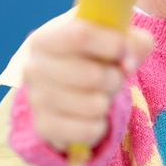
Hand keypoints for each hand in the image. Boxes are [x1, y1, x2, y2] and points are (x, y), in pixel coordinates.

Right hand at [23, 18, 152, 151]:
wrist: (63, 90)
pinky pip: (89, 130)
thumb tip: (129, 61)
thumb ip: (131, 42)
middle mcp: (34, 68)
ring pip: (94, 105)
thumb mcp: (112, 41)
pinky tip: (94, 117)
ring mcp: (36, 100)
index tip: (125, 51)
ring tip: (101, 96)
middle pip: (92, 75)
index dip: (112, 44)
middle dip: (115, 78)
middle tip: (115, 77)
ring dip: (108, 102)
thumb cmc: (91, 58)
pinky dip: (100, 125)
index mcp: (45, 38)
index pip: (81, 35)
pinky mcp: (44, 128)